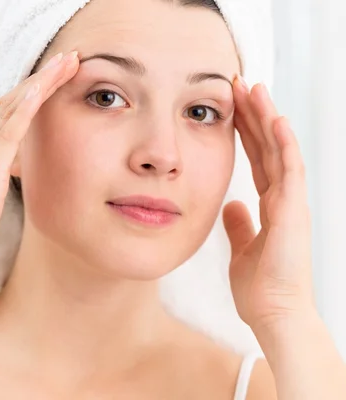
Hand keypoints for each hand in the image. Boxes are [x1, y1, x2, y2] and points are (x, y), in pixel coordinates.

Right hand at [0, 51, 79, 288]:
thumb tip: (8, 176)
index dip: (25, 95)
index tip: (48, 81)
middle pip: (6, 104)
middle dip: (37, 80)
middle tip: (65, 60)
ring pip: (10, 109)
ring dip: (40, 83)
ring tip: (67, 64)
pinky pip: (7, 132)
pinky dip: (26, 107)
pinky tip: (43, 88)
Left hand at [222, 77, 315, 333]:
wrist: (275, 315)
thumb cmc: (261, 287)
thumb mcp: (242, 248)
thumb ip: (240, 224)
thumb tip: (232, 204)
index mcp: (271, 205)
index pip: (258, 158)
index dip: (246, 131)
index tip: (233, 105)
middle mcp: (284, 198)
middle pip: (268, 147)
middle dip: (254, 114)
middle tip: (240, 84)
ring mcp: (292, 203)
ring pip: (281, 150)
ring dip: (267, 118)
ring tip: (254, 88)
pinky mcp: (294, 212)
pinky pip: (290, 171)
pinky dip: (284, 145)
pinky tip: (275, 120)